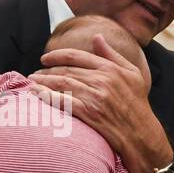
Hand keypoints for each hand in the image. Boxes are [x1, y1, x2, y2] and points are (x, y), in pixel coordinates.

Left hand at [30, 36, 170, 172]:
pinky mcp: (90, 113)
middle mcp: (102, 80)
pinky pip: (64, 102)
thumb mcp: (132, 74)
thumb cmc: (137, 105)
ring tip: (31, 84)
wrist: (142, 135)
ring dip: (43, 83)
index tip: (44, 58)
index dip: (56, 55)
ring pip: (62, 84)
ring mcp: (95, 97)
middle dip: (46, 71)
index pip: (76, 56)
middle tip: (34, 74)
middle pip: (66, 71)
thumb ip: (112, 55)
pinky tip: (38, 95)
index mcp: (110, 68)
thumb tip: (97, 37)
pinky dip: (48, 97)